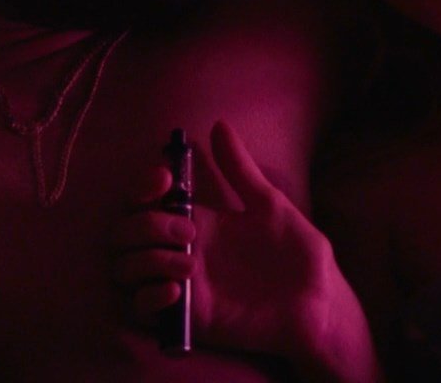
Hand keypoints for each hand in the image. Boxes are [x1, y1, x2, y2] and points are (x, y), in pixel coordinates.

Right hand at [108, 121, 367, 372]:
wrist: (317, 303)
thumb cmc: (296, 255)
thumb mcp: (270, 204)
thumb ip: (240, 169)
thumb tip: (219, 124)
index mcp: (194, 221)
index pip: (142, 200)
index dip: (140, 187)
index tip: (164, 180)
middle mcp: (177, 250)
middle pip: (123, 233)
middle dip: (145, 225)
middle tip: (189, 231)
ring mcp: (178, 284)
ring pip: (123, 269)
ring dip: (147, 260)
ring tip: (190, 265)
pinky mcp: (184, 317)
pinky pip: (138, 308)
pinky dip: (149, 296)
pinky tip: (177, 291)